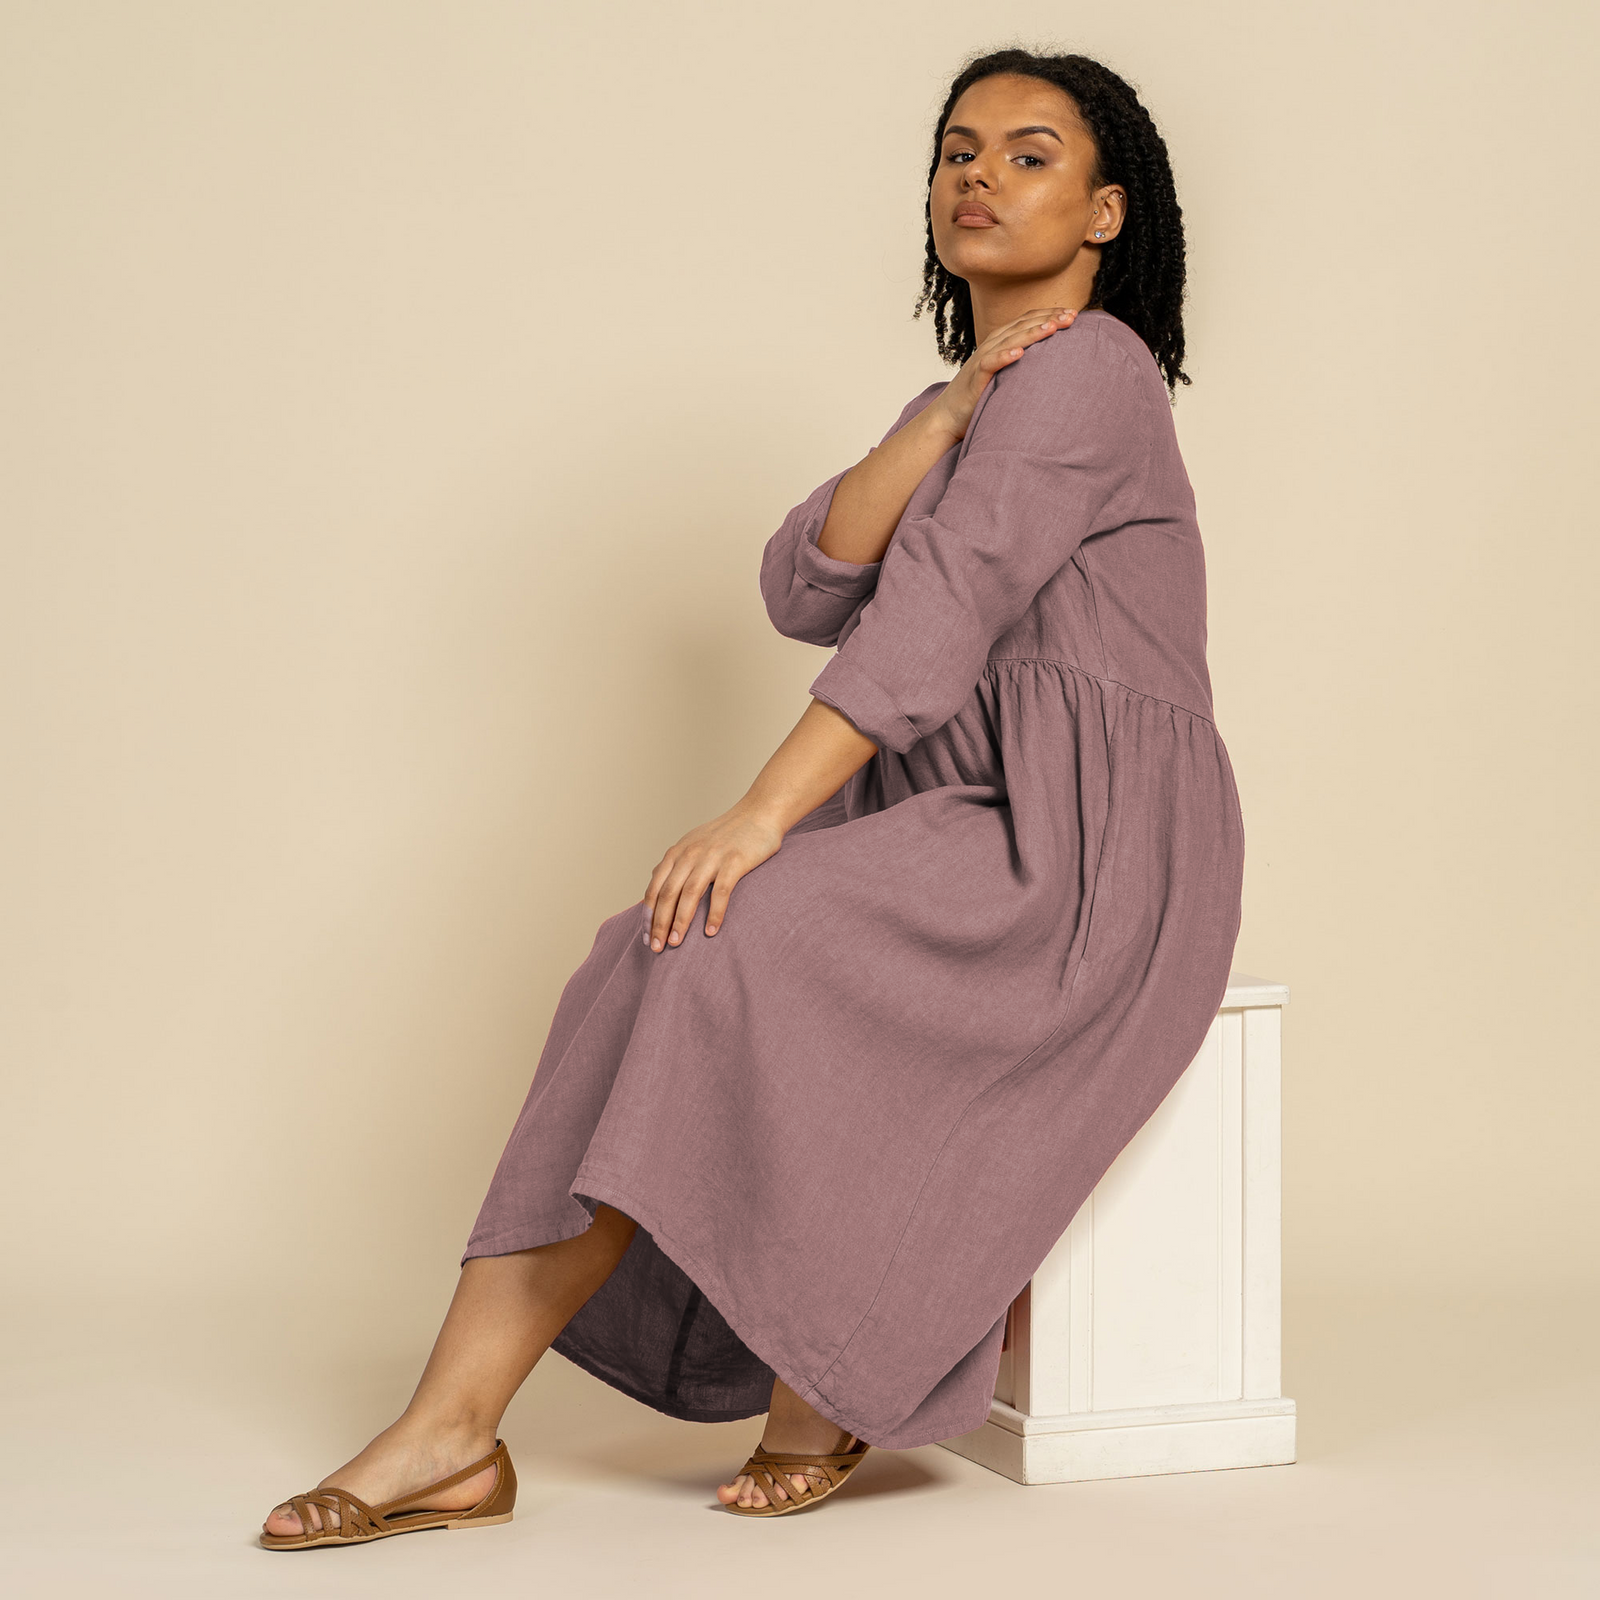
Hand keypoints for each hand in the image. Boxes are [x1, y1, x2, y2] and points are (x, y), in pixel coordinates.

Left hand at [642, 800, 785, 951]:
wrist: (759, 814)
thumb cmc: (728, 833)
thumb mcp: (694, 842)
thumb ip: (675, 861)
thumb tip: (655, 879)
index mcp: (678, 852)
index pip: (656, 888)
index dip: (649, 915)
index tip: (647, 938)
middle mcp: (690, 854)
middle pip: (668, 893)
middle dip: (660, 923)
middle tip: (657, 948)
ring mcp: (712, 857)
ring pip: (690, 894)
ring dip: (680, 921)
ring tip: (676, 943)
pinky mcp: (735, 862)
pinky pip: (721, 892)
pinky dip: (714, 913)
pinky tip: (710, 931)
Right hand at [926, 307, 1077, 440]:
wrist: (948, 416)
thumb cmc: (980, 395)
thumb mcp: (1006, 373)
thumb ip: (1023, 362)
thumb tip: (1053, 361)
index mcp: (1001, 341)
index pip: (1028, 320)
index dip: (1050, 313)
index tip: (1073, 314)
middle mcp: (992, 345)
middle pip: (1023, 325)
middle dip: (1048, 318)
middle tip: (1072, 316)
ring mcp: (983, 359)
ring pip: (1009, 339)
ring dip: (1031, 333)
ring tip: (1052, 327)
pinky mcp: (975, 377)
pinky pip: (990, 363)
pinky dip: (1004, 356)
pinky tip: (1019, 353)